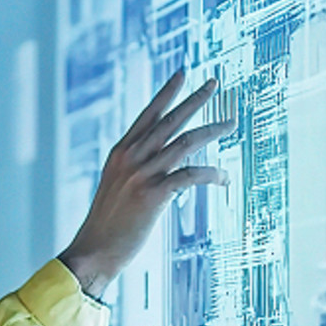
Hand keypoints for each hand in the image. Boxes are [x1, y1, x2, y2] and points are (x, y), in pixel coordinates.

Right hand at [58, 71, 230, 298]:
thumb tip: (158, 161)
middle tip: (214, 83)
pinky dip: (212, 174)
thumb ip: (133, 168)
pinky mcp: (153, 195)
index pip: (147, 114)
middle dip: (195, 99)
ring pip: (185, 141)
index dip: (167, 93)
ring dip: (213, 129)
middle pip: (169, 120)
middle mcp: (130, 158)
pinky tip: (224, 177)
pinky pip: (191, 175)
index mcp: (119, 153)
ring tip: (232, 122)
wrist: (94, 251)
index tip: (182, 75)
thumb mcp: (114, 187)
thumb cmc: (106, 225)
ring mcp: (142, 175)